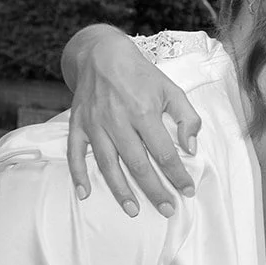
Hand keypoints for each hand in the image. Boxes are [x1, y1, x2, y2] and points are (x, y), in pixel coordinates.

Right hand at [66, 31, 201, 215]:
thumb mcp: (172, 90)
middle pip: (138, 164)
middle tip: (167, 209)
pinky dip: (77, 174)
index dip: (177, 175)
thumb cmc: (141, 75)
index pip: (164, 153)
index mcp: (144, 112)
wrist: (102, 54)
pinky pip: (75, 153)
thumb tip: (190, 148)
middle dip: (154, 190)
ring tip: (133, 210)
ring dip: (120, 190)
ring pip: (108, 164)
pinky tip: (84, 193)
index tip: (187, 191)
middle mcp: (118, 120)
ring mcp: (95, 124)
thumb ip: (187, 118)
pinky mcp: (78, 124)